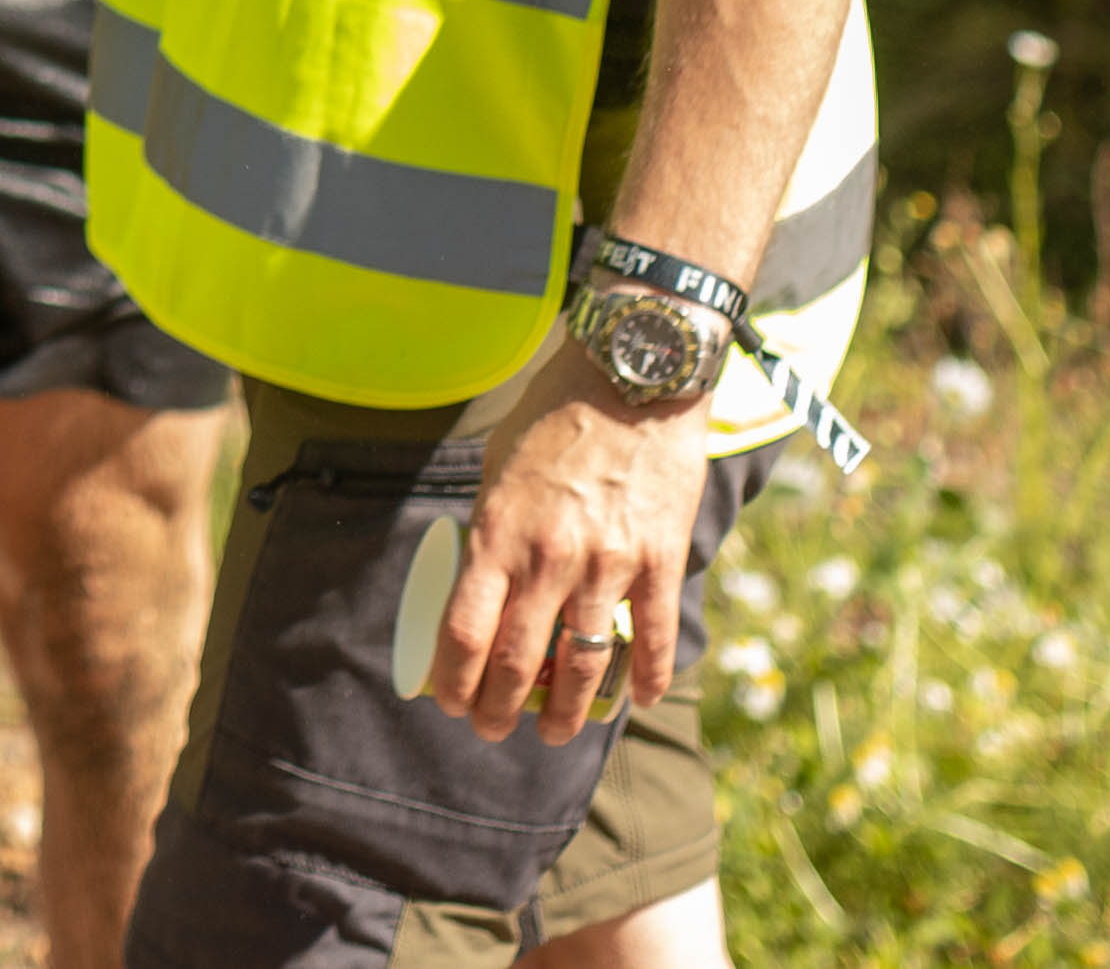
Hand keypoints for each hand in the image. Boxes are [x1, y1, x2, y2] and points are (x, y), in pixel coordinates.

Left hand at [429, 369, 711, 741]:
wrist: (634, 375)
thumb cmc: (556, 416)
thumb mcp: (499, 466)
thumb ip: (491, 526)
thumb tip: (477, 577)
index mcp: (498, 534)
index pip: (463, 635)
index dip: (452, 684)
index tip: (450, 703)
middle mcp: (549, 558)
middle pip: (516, 663)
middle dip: (497, 710)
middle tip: (493, 729)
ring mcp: (608, 563)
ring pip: (582, 664)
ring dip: (566, 713)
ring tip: (556, 733)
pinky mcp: (660, 559)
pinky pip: (654, 637)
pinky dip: (647, 679)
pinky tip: (636, 699)